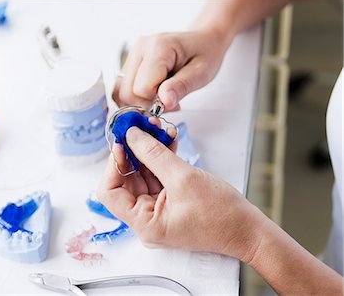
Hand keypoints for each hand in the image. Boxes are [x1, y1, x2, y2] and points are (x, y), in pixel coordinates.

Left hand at [98, 127, 262, 261]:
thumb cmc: (221, 214)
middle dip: (133, 152)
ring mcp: (157, 212)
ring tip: (156, 127)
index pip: (110, 192)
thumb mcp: (183, 178)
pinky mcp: (169, 203)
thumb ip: (153, 154)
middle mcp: (146, 220)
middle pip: (126, 181)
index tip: (123, 141)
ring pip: (143, 176)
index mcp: (144, 223)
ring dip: (148, 151)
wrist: (247, 229)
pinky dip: (161, 159)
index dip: (113, 164)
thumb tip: (131, 135)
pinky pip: (158, 177)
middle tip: (139, 127)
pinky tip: (167, 139)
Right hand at [113, 28, 231, 110]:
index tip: (174, 100)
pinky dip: (137, 98)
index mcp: (158, 47)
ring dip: (140, 102)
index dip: (156, 102)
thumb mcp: (202, 73)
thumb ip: (181, 87)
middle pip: (127, 92)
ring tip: (163, 98)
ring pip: (121, 92)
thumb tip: (163, 103)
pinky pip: (124, 88)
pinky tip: (155, 94)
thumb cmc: (205, 54)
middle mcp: (140, 48)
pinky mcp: (130, 62)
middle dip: (146, 104)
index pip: (142, 88)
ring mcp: (132, 54)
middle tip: (169, 102)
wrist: (202, 40)